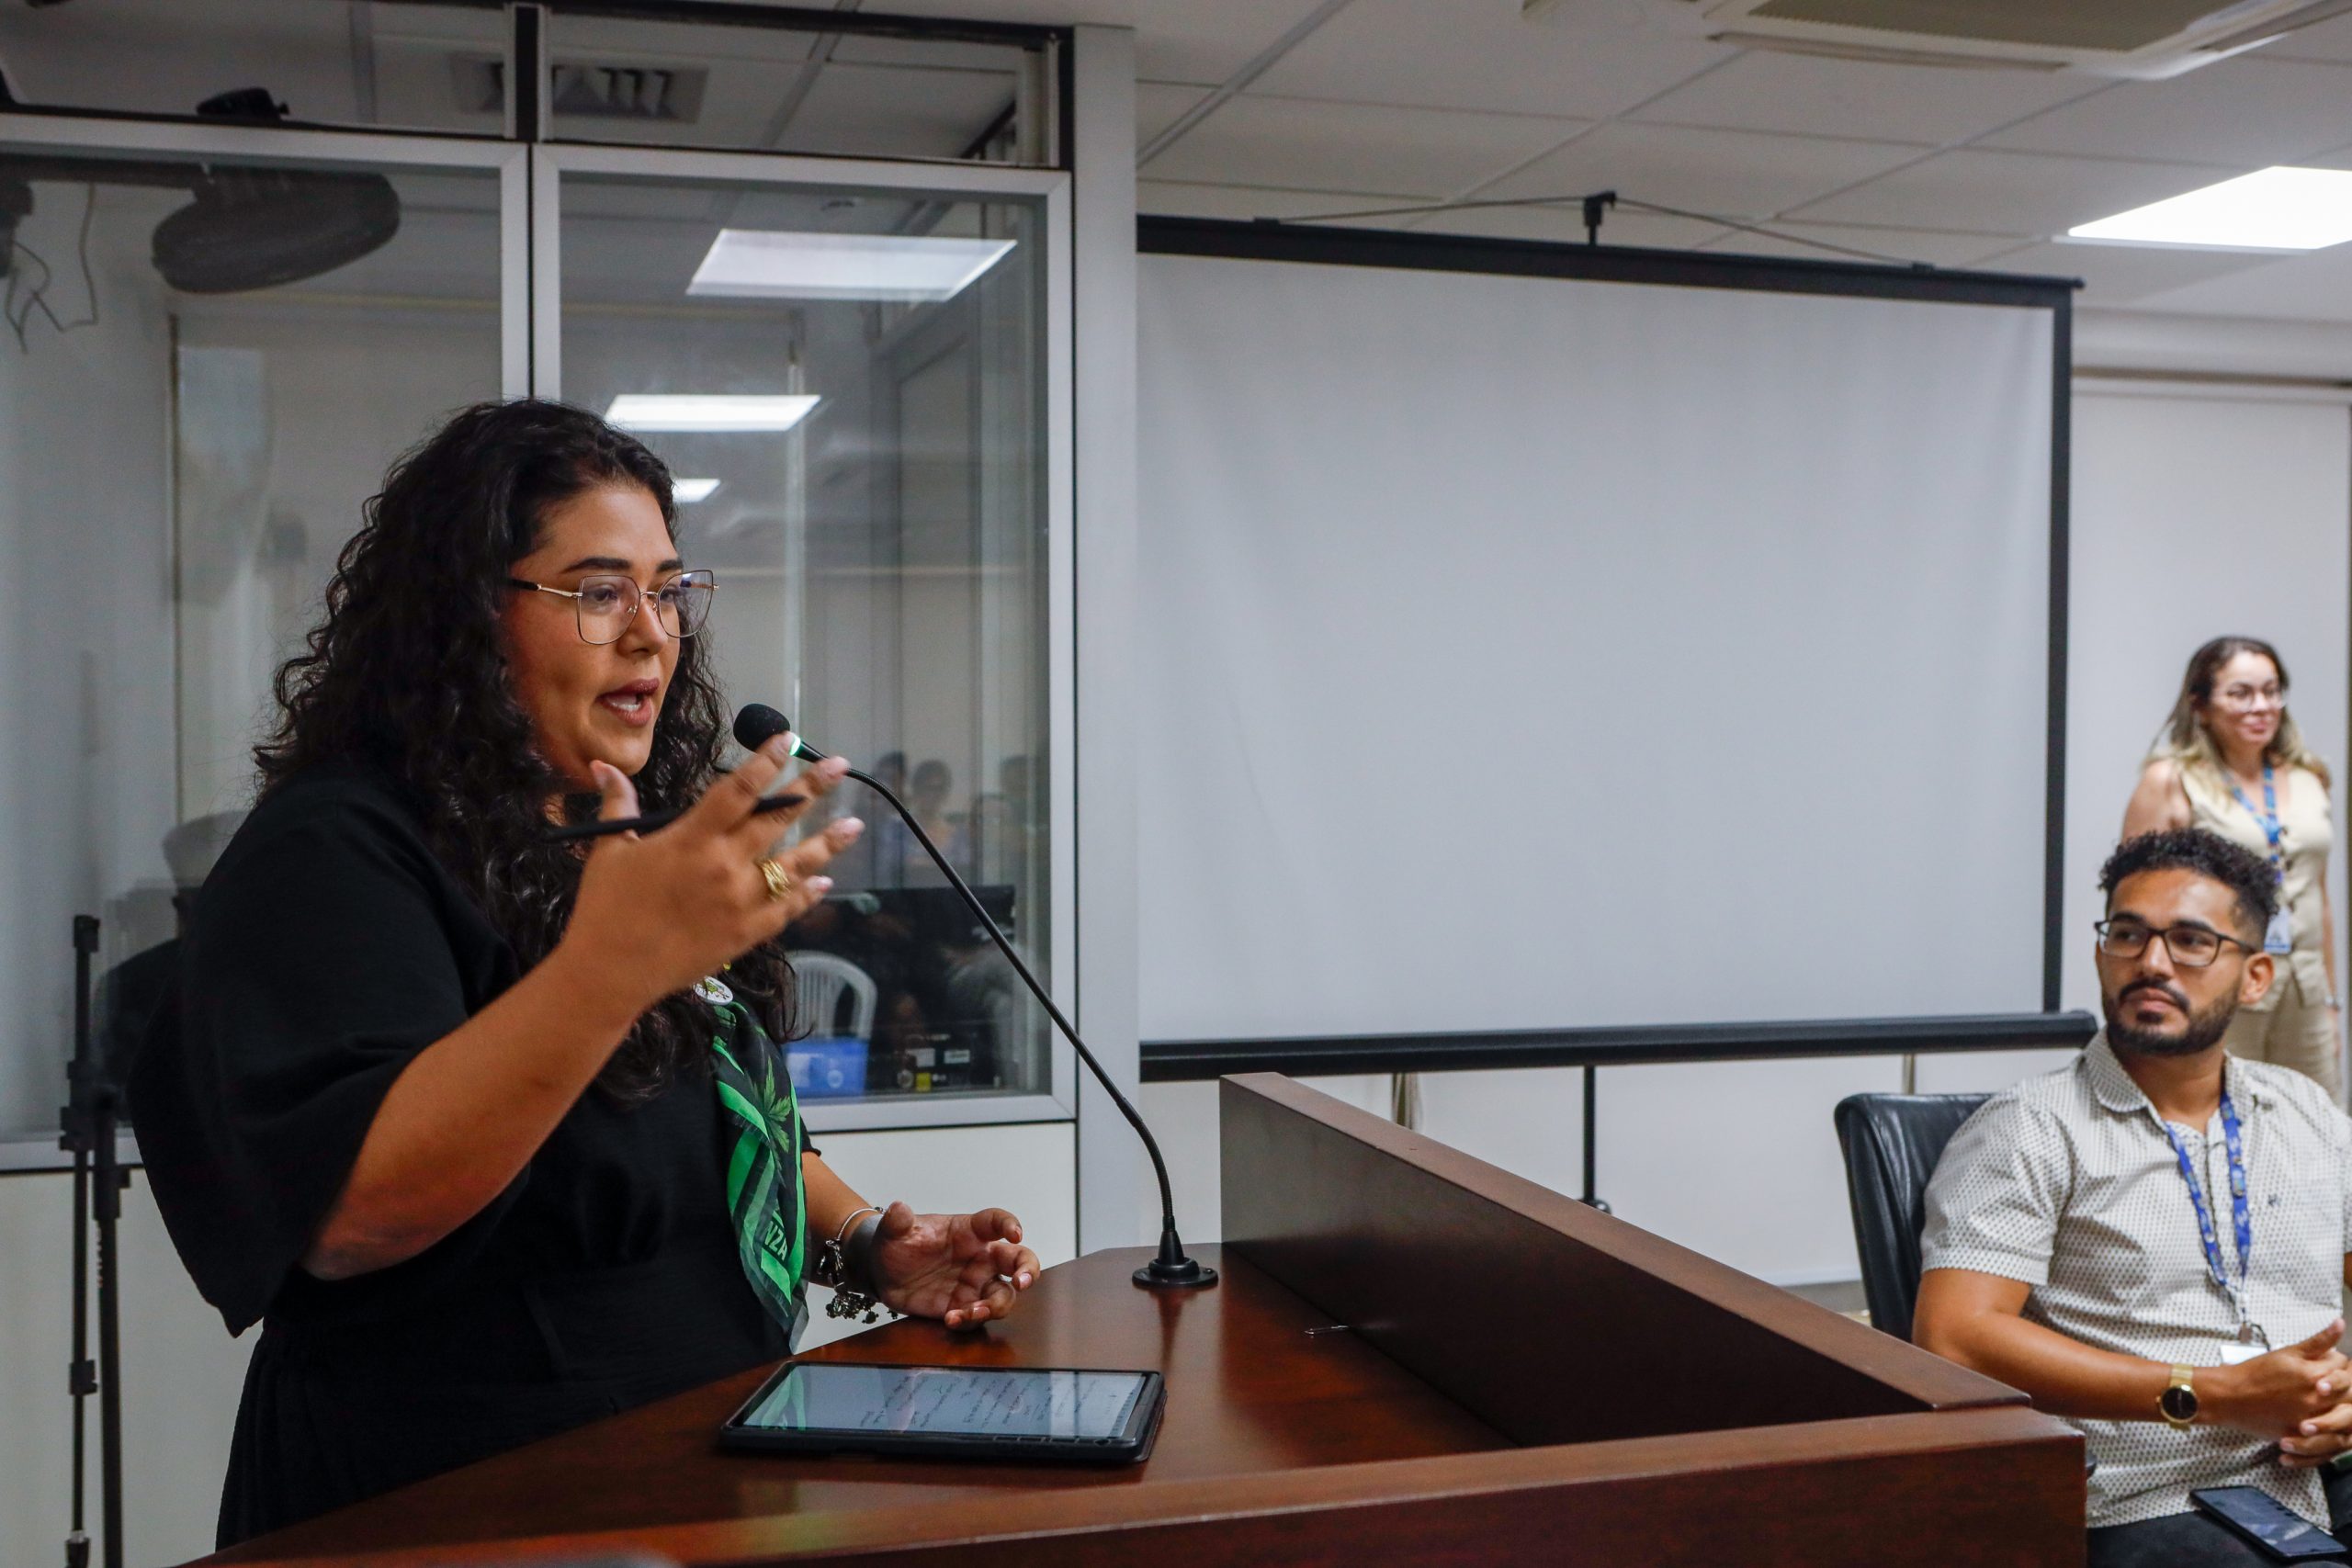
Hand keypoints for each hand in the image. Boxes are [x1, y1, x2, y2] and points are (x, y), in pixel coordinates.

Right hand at [558, 735, 863, 1013]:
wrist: (611, 973)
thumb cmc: (605, 909)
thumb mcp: (609, 852)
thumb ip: (618, 805)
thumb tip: (603, 767)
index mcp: (691, 838)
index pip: (738, 790)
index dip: (766, 762)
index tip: (788, 740)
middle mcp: (725, 865)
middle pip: (778, 819)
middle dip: (812, 789)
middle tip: (840, 766)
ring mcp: (741, 901)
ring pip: (795, 865)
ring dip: (827, 843)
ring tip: (855, 825)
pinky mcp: (747, 933)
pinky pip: (787, 909)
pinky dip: (808, 895)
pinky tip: (826, 882)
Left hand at [866, 1202, 1040, 1329]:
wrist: (882, 1274)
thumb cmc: (897, 1244)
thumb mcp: (893, 1231)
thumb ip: (897, 1221)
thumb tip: (897, 1208)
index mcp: (968, 1232)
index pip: (996, 1222)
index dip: (1009, 1225)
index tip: (1015, 1233)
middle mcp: (979, 1258)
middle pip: (1018, 1260)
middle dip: (1027, 1270)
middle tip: (1022, 1281)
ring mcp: (974, 1284)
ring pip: (1004, 1295)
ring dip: (995, 1305)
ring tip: (972, 1311)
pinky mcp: (963, 1306)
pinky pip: (977, 1317)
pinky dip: (969, 1321)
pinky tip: (951, 1319)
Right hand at [2202, 1320, 2349, 1437]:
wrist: (2229, 1397)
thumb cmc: (2254, 1373)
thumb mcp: (2287, 1352)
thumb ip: (2318, 1341)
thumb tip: (2340, 1323)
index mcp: (2314, 1373)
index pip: (2343, 1364)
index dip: (2334, 1360)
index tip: (2323, 1361)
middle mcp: (2317, 1397)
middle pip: (2349, 1390)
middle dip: (2340, 1383)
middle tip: (2322, 1380)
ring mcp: (2311, 1418)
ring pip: (2342, 1413)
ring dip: (2334, 1404)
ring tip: (2317, 1397)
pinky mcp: (2303, 1435)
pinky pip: (2326, 1434)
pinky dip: (2324, 1424)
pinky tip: (2313, 1416)